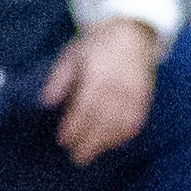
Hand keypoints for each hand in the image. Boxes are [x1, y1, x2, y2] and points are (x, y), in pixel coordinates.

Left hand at [41, 22, 157, 165]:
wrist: (132, 33)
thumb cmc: (97, 45)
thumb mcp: (73, 54)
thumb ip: (59, 78)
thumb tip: (46, 102)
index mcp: (99, 72)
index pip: (86, 105)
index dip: (74, 125)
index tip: (62, 140)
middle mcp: (119, 85)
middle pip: (103, 120)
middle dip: (88, 141)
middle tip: (74, 157)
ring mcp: (135, 93)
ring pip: (120, 125)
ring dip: (104, 143)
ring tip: (88, 154)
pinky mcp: (144, 100)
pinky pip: (134, 124)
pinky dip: (121, 137)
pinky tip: (108, 144)